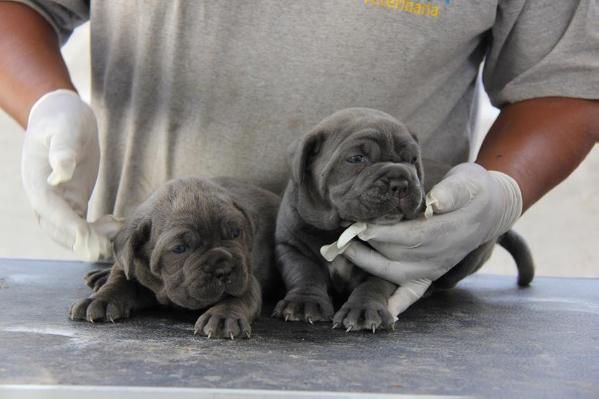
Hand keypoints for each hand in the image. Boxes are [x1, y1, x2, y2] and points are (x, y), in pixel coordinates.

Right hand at [21, 89, 120, 260]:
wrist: (65, 117)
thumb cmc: (64, 119)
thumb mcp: (65, 129)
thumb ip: (63, 149)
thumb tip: (61, 171)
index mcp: (37, 180)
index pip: (48, 209)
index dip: (66, 225)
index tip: (86, 236)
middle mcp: (44, 196)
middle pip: (57, 229)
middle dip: (81, 240)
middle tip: (109, 244)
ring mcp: (58, 201)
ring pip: (69, 233)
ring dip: (91, 239)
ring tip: (117, 231)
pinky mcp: (73, 202)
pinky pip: (81, 226)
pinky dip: (97, 232)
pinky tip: (116, 224)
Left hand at [341, 162, 522, 314]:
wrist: (490, 209)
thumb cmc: (472, 191)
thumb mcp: (468, 182)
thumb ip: (453, 191)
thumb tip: (436, 201)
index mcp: (446, 231)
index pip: (409, 236)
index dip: (382, 233)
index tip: (358, 227)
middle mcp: (439, 256)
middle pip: (396, 255)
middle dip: (365, 246)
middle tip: (341, 235)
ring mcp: (434, 268)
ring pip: (395, 273)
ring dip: (367, 264)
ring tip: (343, 251)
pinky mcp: (430, 274)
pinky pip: (413, 293)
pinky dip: (398, 305)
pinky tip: (384, 314)